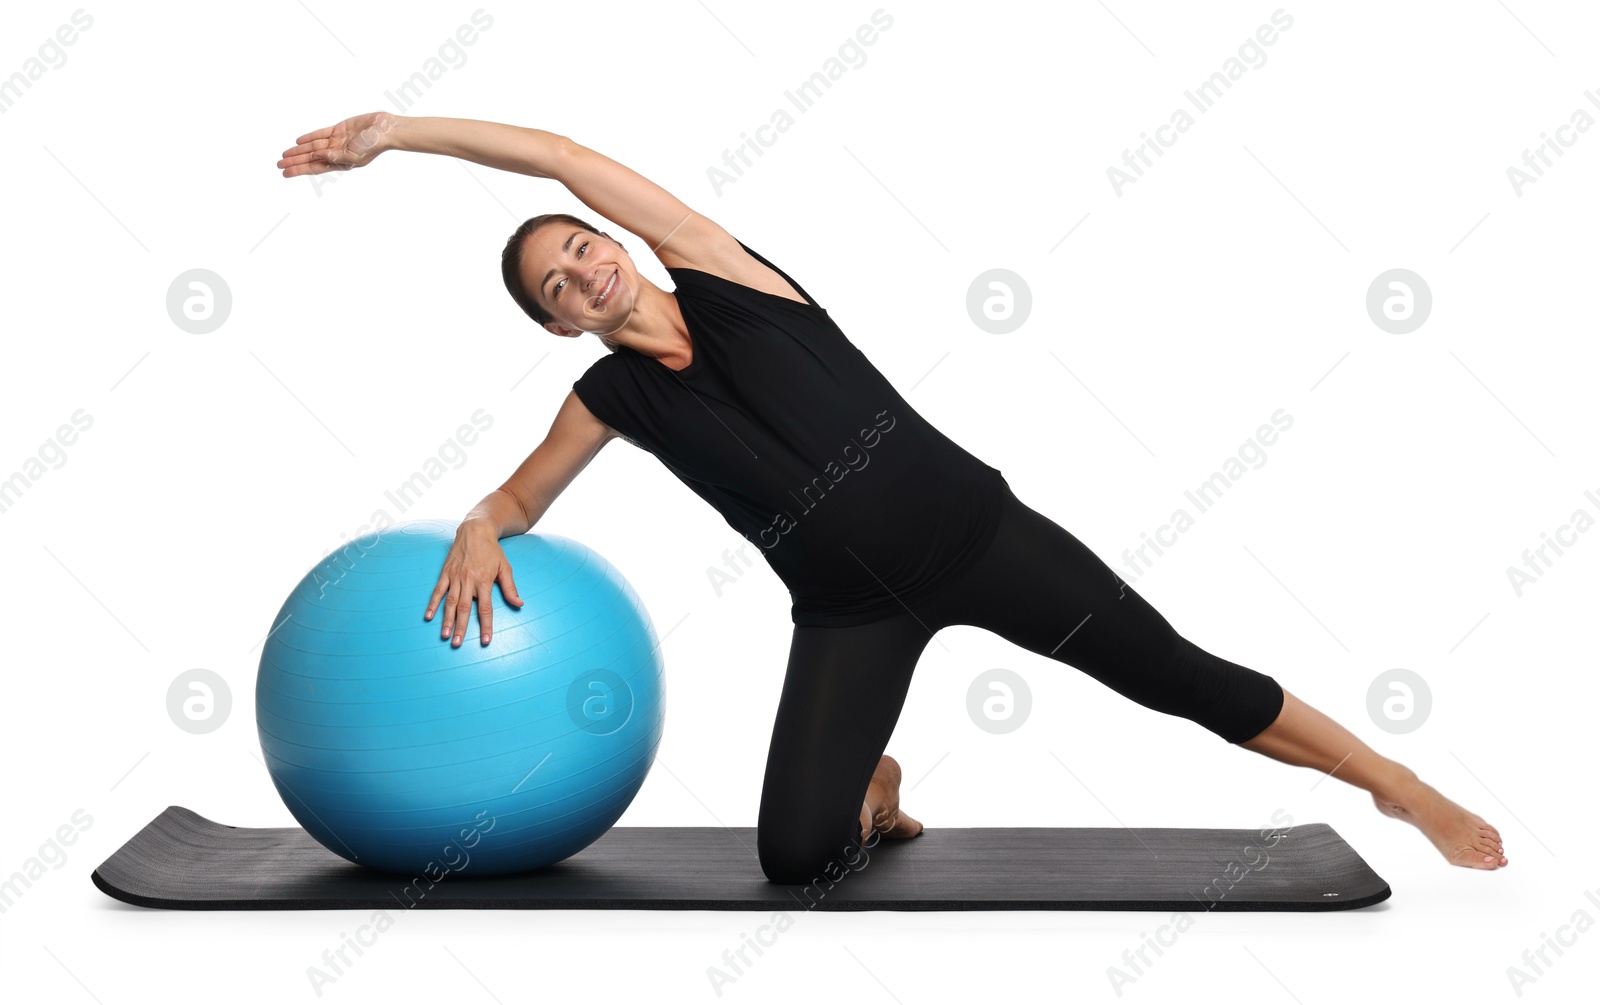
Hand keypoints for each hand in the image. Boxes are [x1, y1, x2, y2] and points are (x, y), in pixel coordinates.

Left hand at [278, 110, 399, 176]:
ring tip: (284, 154)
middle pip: (310, 158)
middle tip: (279, 164)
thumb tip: (318, 156)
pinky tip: (298, 141)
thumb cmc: (374, 146)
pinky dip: (309, 137)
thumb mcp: (355, 156)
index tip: (285, 173)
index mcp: (340, 163)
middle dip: (294, 161)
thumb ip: (336, 157)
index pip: (314, 167)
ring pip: (312, 146)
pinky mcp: (339, 129)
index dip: (298, 170)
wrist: (385, 130)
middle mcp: (336, 153)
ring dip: (298, 150)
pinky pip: (320, 134)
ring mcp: (337, 141)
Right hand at [425, 522, 523, 646]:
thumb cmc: (492, 551)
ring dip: (446, 620)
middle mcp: (468, 581)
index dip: (486, 626)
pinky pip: (438, 590)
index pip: (485, 609)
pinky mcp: (445, 573)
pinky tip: (429, 616)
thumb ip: (510, 588)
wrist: (475, 530)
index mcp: (484, 581)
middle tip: (457, 643)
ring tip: (444, 635)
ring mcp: (455, 577)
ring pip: (449, 602)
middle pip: (464, 609)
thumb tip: (519, 604)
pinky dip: (433, 603)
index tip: (486, 640)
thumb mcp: (505, 568)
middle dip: (461, 628)